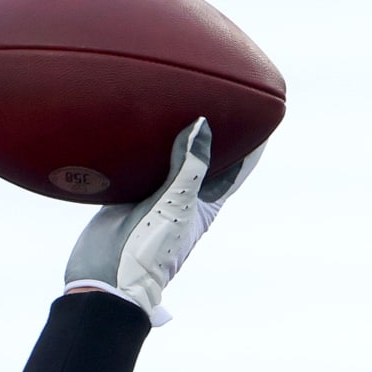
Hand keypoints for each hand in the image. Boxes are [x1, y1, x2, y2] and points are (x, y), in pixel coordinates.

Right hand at [64, 117, 262, 324]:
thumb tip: (204, 125)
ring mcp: (157, 195)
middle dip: (216, 131)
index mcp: (207, 203)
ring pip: (173, 157)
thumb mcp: (176, 205)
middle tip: (224, 93)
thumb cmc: (150, 249)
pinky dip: (145, 143)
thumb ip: (189, 167)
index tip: (265, 111)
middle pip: (207, 157)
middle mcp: (186, 197)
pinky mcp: (129, 193)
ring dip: (179, 133)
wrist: (105, 278)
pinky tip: (140, 121)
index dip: (253, 141)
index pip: (237, 167)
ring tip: (183, 98)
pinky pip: (142, 161)